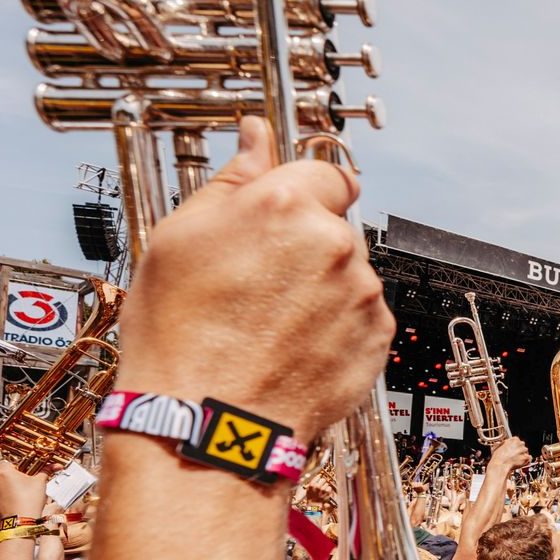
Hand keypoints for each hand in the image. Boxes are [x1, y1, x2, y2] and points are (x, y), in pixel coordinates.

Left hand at [0, 463, 47, 522]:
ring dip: (3, 488)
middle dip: (10, 479)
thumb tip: (55, 466)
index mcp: (4, 472)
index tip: (23, 475)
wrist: (20, 521)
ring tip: (15, 496)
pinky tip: (9, 502)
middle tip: (21, 487)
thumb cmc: (30, 501)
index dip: (17, 469)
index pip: (9, 464)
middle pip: (1, 475)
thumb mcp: (40, 483)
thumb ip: (45, 471)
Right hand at [117, 116, 389, 443]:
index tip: (286, 213)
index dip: (305, 193)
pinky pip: (362, 316)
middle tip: (258, 282)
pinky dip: (337, 326)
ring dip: (322, 288)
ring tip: (269, 322)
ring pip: (350, 274)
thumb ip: (233, 179)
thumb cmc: (183, 334)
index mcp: (287, 204)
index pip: (326, 172)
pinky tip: (292, 345)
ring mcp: (363, 293)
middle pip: (337, 226)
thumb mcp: (180, 237)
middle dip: (306, 245)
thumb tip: (256, 138)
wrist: (209, 421)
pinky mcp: (379, 337)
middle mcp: (336, 243)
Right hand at [487, 435, 530, 476]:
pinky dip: (526, 461)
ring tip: (516, 460)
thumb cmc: (498, 457)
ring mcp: (524, 450)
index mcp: (514, 439)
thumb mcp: (498, 446)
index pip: (518, 441)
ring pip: (526, 453)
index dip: (515, 447)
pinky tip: (521, 463)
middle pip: (523, 446)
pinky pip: (529, 459)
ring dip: (522, 456)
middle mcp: (520, 443)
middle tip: (514, 456)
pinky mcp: (526, 457)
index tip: (513, 450)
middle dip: (520, 451)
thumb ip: (502, 443)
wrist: (500, 464)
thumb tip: (503, 443)